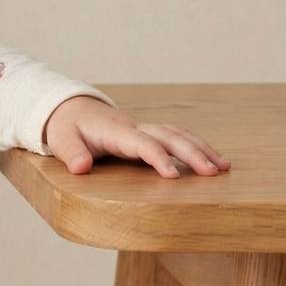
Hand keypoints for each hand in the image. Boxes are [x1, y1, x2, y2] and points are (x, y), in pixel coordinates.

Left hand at [43, 96, 232, 177]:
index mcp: (115, 131)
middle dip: (193, 153)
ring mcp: (143, 128)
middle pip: (170, 136)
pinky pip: (176, 136)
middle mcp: (135, 127)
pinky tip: (211, 159)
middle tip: (214, 172)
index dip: (158, 158)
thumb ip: (71, 153)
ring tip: (224, 167)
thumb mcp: (61, 140)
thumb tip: (80, 168)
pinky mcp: (148, 133)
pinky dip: (196, 145)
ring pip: (178, 134)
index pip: (142, 143)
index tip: (174, 177)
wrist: (70, 108)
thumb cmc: (66, 128)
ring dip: (202, 148)